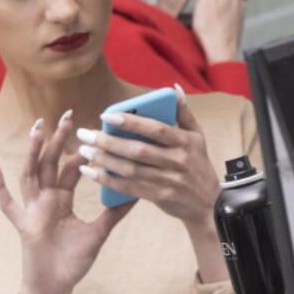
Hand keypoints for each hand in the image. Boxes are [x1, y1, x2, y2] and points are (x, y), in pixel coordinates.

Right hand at [0, 113, 133, 293]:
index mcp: (61, 200)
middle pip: (50, 164)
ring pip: (30, 175)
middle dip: (57, 140)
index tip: (91, 131)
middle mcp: (45, 200)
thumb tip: (135, 195)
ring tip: (37, 128)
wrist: (56, 287)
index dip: (79, 151)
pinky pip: (7, 203)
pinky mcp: (23, 224)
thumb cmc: (73, 262)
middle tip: (66, 116)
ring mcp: (31, 210)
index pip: (70, 169)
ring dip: (33, 152)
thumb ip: (112, 214)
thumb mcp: (97, 234)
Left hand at [76, 89, 220, 228]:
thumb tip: (173, 89)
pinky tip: (92, 172)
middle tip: (85, 134)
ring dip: (104, 160)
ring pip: (130, 169)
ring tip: (84, 151)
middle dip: (108, 141)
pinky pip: (129, 187)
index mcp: (186, 142)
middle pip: (137, 150)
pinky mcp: (159, 196)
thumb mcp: (198, 137)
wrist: (209, 203)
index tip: (106, 115)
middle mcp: (177, 161)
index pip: (155, 129)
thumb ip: (183, 113)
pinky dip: (108, 180)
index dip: (130, 121)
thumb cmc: (199, 165)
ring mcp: (168, 181)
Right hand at [192, 0, 254, 63]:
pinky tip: (213, 21)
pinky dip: (224, 15)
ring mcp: (240, 16)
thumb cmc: (212, 28)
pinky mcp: (236, 27)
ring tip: (210, 7)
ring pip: (236, 3)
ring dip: (225, 2)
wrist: (220, 55)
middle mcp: (241, 3)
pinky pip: (232, 16)